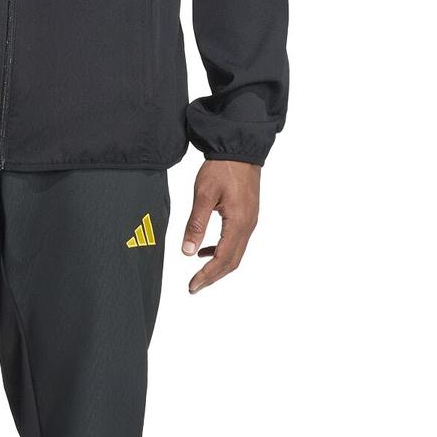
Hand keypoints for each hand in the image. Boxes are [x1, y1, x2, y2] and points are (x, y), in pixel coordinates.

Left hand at [180, 159, 260, 293]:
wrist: (239, 149)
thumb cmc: (222, 168)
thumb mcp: (204, 195)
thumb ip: (196, 225)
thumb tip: (186, 251)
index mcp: (238, 223)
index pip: (223, 259)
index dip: (207, 275)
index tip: (192, 286)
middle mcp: (248, 226)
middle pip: (232, 262)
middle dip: (213, 277)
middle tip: (194, 287)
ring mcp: (250, 221)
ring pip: (235, 253)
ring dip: (218, 266)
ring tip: (198, 273)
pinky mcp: (247, 216)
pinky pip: (236, 242)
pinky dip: (222, 252)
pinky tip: (205, 250)